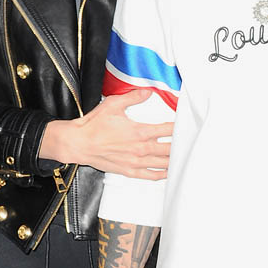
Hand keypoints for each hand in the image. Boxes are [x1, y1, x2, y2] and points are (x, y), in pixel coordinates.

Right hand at [40, 90, 172, 178]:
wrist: (78, 143)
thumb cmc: (93, 126)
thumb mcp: (114, 105)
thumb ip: (133, 97)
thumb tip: (147, 92)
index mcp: (139, 132)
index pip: (168, 130)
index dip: (179, 127)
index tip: (185, 124)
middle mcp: (140, 149)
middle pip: (169, 149)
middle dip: (180, 145)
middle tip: (188, 142)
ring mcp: (135, 162)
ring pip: (162, 164)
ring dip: (174, 160)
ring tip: (183, 157)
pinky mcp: (128, 171)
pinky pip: (150, 176)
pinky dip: (161, 175)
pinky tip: (167, 172)